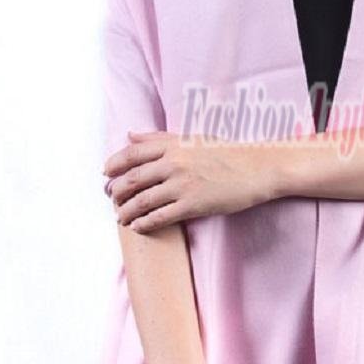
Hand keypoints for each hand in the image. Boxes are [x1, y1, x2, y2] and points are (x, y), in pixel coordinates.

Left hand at [103, 130, 280, 231]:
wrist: (258, 168)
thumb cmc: (227, 152)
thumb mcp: (192, 137)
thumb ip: (159, 137)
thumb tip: (130, 136)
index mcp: (173, 144)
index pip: (131, 154)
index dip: (113, 165)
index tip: (105, 174)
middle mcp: (174, 163)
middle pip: (132, 179)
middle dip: (116, 192)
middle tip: (111, 199)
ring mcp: (182, 184)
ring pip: (142, 200)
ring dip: (126, 211)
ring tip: (120, 217)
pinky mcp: (193, 204)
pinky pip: (160, 216)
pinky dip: (144, 223)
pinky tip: (138, 226)